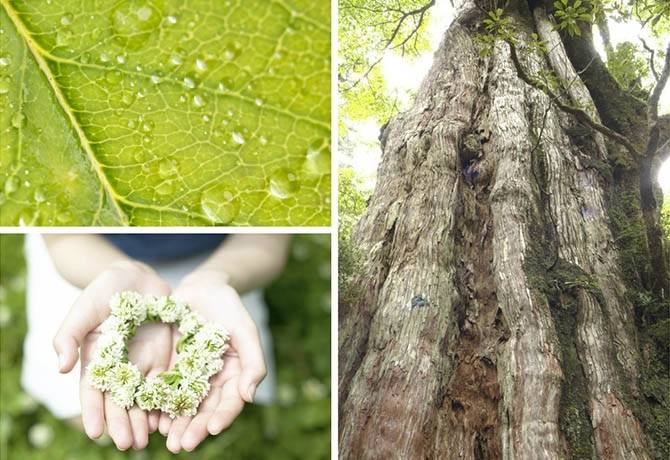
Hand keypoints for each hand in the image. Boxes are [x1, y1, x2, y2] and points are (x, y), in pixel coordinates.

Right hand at [53, 260, 171, 449]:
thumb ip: (69, 336)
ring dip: (144, 420)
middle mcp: (120, 368)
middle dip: (122, 423)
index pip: (93, 391)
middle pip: (120, 401)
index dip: (94, 411)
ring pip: (143, 399)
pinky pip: (167, 384)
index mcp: (96, 360)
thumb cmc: (105, 291)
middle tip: (128, 444)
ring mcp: (143, 365)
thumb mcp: (83, 309)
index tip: (95, 432)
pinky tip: (170, 419)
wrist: (139, 279)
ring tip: (147, 440)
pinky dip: (167, 403)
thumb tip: (61, 368)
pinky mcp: (165, 359)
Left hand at [159, 270, 266, 452]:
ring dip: (174, 424)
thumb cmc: (229, 307)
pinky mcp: (168, 368)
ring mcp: (189, 376)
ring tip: (164, 439)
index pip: (231, 402)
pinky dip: (156, 405)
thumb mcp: (246, 330)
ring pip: (182, 406)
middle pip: (205, 410)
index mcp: (234, 375)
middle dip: (194, 429)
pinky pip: (161, 389)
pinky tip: (148, 418)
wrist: (202, 288)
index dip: (223, 416)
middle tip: (182, 445)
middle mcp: (212, 381)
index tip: (214, 428)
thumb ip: (253, 362)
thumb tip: (249, 396)